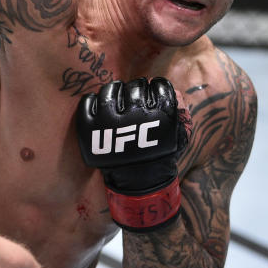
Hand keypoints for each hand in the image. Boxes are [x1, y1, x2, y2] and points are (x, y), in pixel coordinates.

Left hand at [76, 77, 189, 231]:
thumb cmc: (158, 155)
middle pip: (135, 87)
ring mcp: (110, 121)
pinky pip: (87, 102)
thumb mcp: (178, 137)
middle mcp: (136, 116)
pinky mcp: (89, 127)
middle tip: (135, 93)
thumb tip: (174, 92)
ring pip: (110, 90)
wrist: (138, 182)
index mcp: (161, 117)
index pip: (160, 87)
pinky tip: (98, 103)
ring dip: (115, 89)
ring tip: (117, 93)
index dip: (157, 85)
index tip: (153, 88)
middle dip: (137, 87)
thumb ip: (179, 114)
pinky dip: (91, 99)